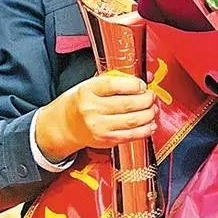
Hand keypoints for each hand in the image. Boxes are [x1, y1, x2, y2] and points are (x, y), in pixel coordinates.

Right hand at [35, 74, 157, 161]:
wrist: (65, 125)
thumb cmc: (81, 102)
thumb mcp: (92, 85)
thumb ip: (119, 80)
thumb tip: (147, 77)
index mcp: (88, 91)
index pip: (114, 85)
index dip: (134, 85)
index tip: (142, 85)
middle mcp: (92, 109)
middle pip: (128, 104)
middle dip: (146, 100)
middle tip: (151, 96)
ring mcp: (99, 126)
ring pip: (133, 121)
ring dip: (149, 114)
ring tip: (152, 109)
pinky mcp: (106, 140)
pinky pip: (131, 135)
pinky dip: (145, 130)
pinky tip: (150, 124)